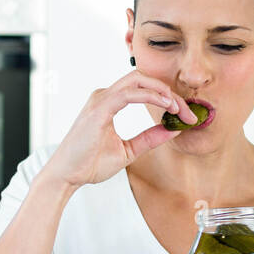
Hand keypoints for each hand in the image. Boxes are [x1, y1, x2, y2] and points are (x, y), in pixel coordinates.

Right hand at [42, 70, 196, 189]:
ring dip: (163, 91)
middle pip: (144, 78)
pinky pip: (130, 93)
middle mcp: (104, 96)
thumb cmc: (89, 164)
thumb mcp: (128, 150)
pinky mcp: (99, 108)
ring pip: (139, 79)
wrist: (66, 175)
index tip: (184, 114)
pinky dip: (151, 97)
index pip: (143, 88)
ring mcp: (101, 99)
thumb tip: (174, 129)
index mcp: (109, 102)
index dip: (167, 98)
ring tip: (179, 108)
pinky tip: (166, 106)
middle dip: (169, 91)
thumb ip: (149, 138)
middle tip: (186, 110)